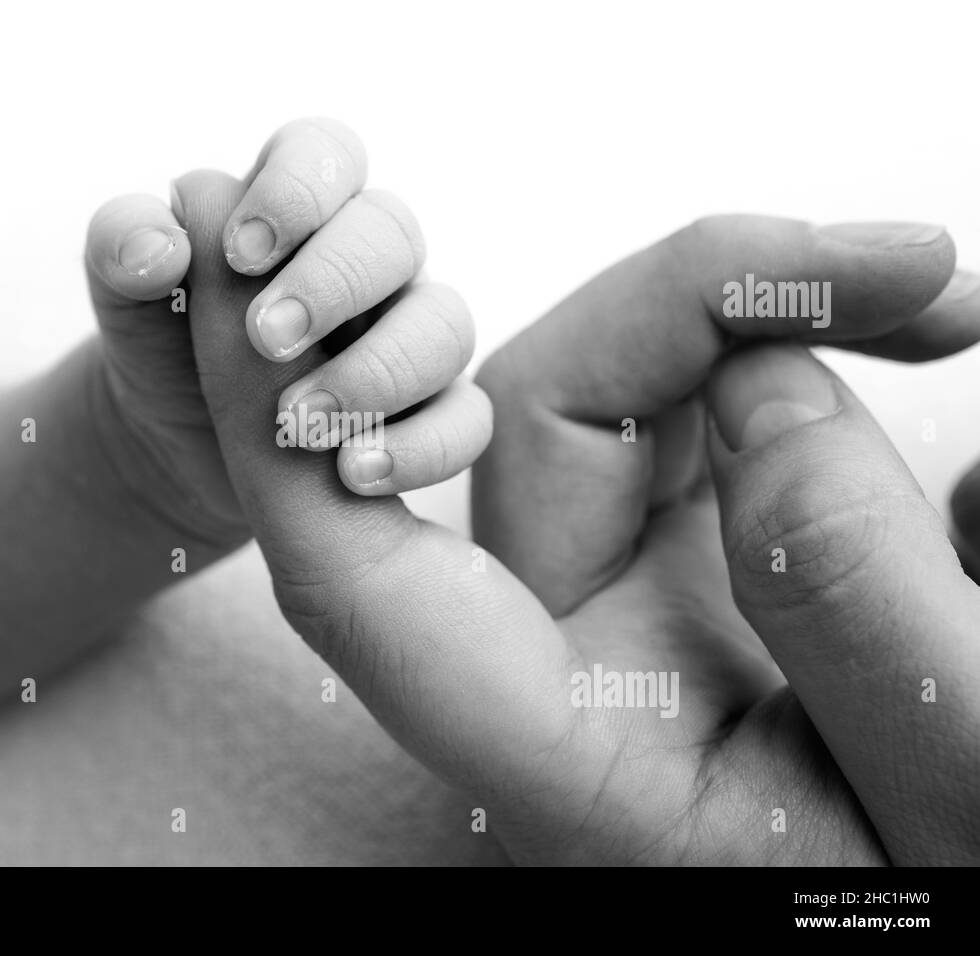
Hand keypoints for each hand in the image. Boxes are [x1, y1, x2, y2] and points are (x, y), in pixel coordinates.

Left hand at [171, 184, 979, 864]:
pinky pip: (700, 402)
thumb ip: (848, 609)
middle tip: (899, 264)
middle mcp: (568, 658)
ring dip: (757, 309)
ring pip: (620, 388)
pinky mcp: (699, 545)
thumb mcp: (945, 786)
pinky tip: (908, 331)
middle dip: (690, 298)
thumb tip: (762, 392)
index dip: (278, 434)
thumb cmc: (945, 881)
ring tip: (937, 293)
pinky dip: (788, 347)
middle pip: (524, 427)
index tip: (245, 298)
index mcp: (566, 758)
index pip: (359, 590)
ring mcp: (630, 591)